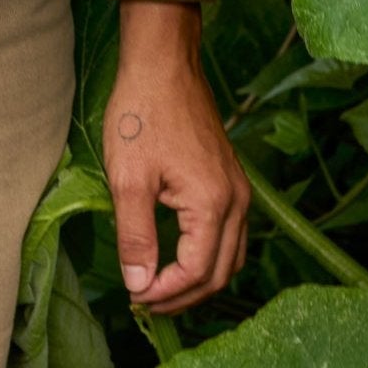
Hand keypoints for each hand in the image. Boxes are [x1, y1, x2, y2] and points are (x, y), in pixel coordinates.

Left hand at [102, 0, 248, 315]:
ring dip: (198, 280)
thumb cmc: (142, 113)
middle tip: (145, 304)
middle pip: (220, 273)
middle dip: (183, 296)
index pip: (196, 273)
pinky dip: (208, 256)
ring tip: (161, 289)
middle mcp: (236, 202)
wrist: (163, 63)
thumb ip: (135, 237)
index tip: (135, 298)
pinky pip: (230, 235)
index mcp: (214, 205)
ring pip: (230, 257)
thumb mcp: (128, 178)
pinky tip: (180, 257)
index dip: (166, 294)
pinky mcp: (231, 180)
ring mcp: (238, 190)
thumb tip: (139, 286)